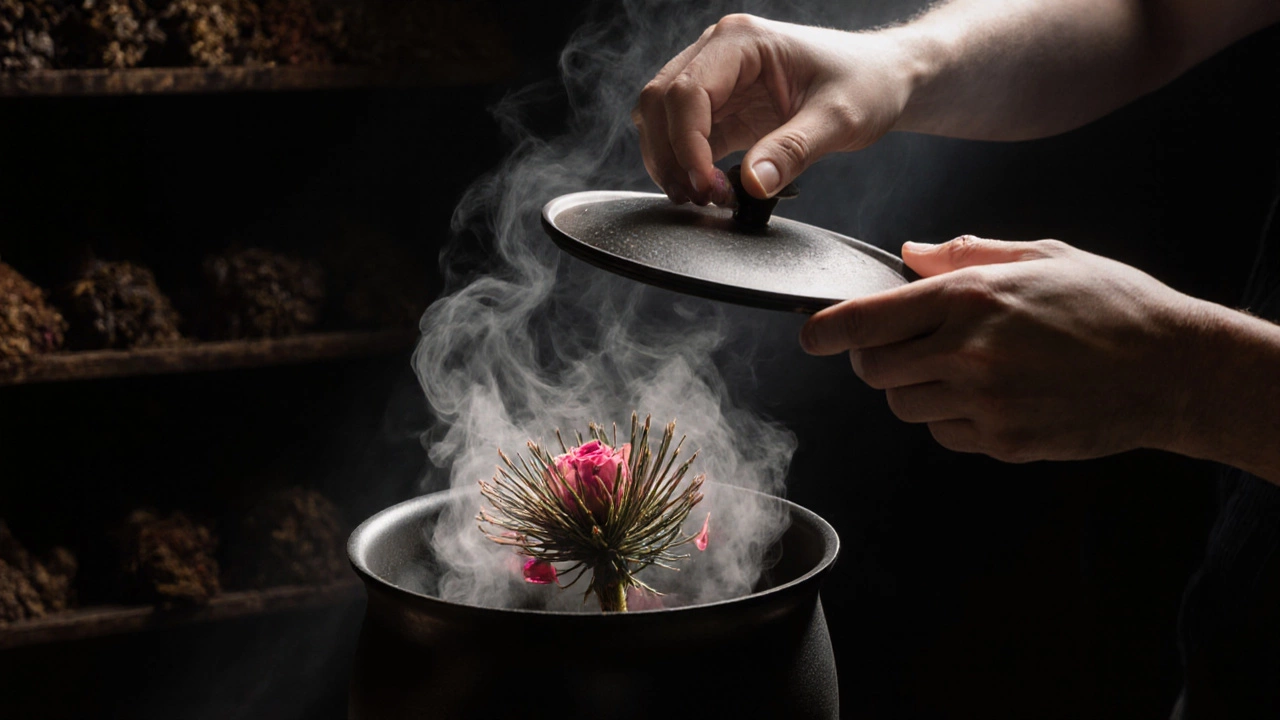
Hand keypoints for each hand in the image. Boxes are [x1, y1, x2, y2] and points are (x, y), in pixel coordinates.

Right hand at [632, 14, 914, 204]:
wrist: (882, 79)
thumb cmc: (866, 82)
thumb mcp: (839, 119)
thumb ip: (793, 151)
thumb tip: (751, 185)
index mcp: (742, 41)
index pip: (687, 91)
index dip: (686, 144)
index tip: (706, 185)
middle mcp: (719, 53)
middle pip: (659, 103)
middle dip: (670, 156)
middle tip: (701, 198)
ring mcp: (716, 80)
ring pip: (661, 121)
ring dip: (671, 163)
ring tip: (703, 198)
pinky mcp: (722, 109)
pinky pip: (683, 138)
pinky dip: (686, 168)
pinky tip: (708, 191)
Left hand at [799, 237, 1210, 462]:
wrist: (1173, 369)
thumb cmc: (1110, 304)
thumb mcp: (1041, 255)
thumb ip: (965, 255)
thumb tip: (909, 254)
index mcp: (970, 297)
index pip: (865, 320)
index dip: (826, 331)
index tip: (812, 336)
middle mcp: (968, 352)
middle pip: (874, 370)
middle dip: (876, 359)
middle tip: (905, 346)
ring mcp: (984, 402)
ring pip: (905, 406)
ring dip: (916, 388)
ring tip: (964, 368)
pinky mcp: (1002, 441)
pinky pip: (944, 433)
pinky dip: (952, 417)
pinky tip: (993, 395)